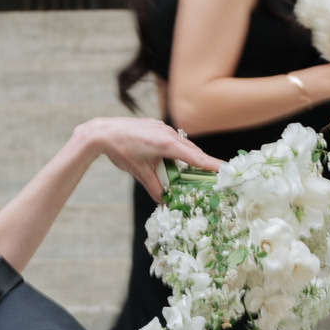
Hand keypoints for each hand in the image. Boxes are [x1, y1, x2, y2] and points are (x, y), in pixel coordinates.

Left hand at [70, 116, 219, 198]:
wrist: (102, 132)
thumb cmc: (121, 150)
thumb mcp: (139, 172)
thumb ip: (154, 187)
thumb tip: (164, 202)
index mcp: (167, 144)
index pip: (196, 157)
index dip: (212, 165)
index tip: (227, 170)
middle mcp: (168, 133)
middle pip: (192, 151)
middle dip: (202, 164)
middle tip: (212, 178)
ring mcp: (163, 128)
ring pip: (183, 145)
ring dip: (188, 158)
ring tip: (191, 173)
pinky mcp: (156, 126)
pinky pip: (173, 140)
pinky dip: (177, 151)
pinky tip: (173, 160)